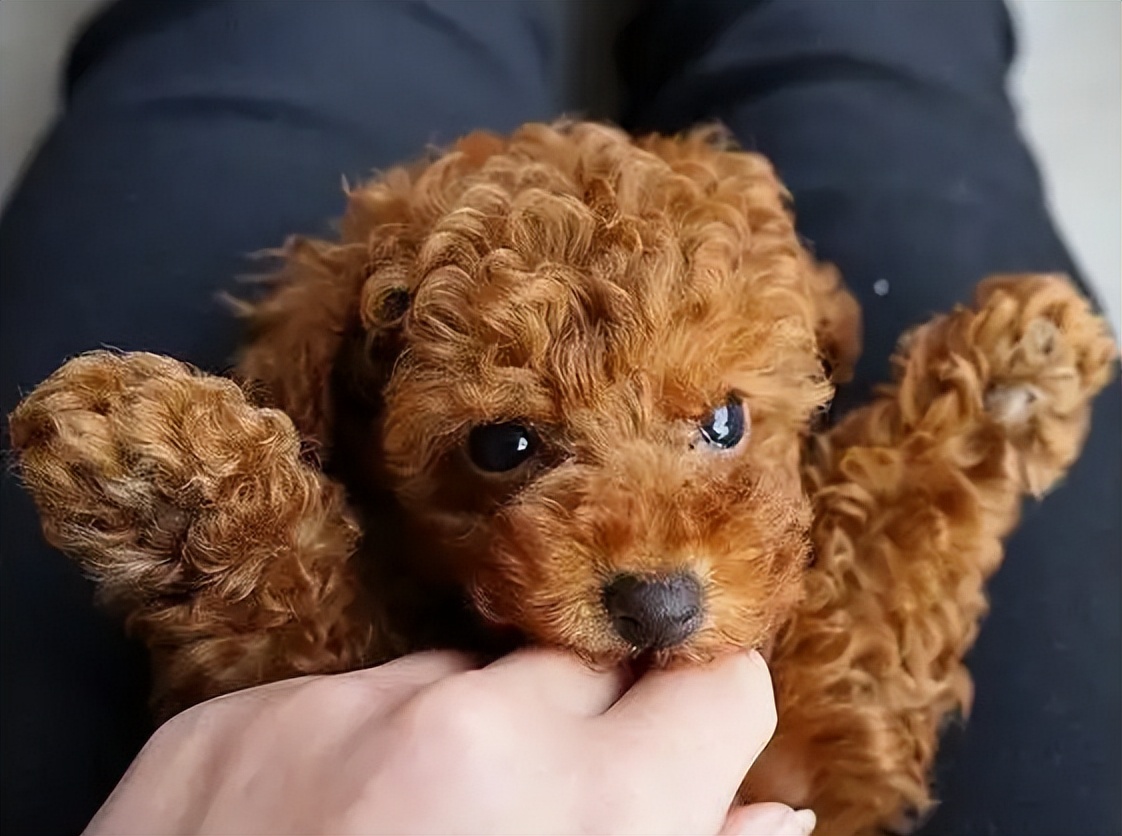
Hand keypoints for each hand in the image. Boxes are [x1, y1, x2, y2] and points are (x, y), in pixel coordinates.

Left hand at [86, 648, 814, 834]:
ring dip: (457, 743)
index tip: (681, 749)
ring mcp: (329, 716)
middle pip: (582, 671)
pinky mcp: (226, 723)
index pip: (713, 684)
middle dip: (576, 737)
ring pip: (456, 679)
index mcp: (596, 815)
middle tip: (525, 827)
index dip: (700, 724)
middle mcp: (464, 734)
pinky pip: (339, 703)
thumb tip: (772, 817)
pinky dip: (349, 756)